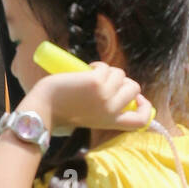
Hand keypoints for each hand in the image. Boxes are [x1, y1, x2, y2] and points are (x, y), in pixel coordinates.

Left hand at [29, 65, 154, 134]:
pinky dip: (97, 65)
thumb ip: (102, 111)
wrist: (42, 110)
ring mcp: (105, 97)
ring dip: (108, 71)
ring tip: (91, 74)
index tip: (138, 98)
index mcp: (110, 122)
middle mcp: (112, 111)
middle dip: (122, 81)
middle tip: (106, 81)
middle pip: (134, 89)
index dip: (145, 107)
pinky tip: (86, 69)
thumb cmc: (59, 113)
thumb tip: (113, 90)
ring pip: (121, 75)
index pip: (141, 120)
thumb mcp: (88, 118)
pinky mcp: (96, 82)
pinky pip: (106, 67)